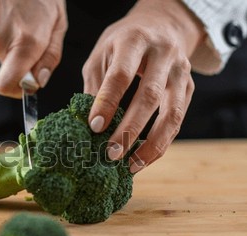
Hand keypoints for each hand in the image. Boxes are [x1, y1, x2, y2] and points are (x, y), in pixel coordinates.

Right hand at [0, 0, 67, 97]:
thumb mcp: (58, 22)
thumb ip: (50, 57)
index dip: (19, 90)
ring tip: (21, 24)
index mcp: (25, 41)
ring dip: (13, 50)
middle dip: (24, 64)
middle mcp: (0, 42)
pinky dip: (3, 40)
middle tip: (34, 37)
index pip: (8, 85)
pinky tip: (10, 20)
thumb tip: (38, 83)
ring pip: (2, 60)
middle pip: (10, 73)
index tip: (31, 81)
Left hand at [83, 0, 205, 172]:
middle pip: (149, 97)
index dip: (107, 102)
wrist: (161, 25)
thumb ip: (96, 84)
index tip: (94, 127)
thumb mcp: (102, 53)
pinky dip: (161, 144)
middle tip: (110, 154)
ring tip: (130, 166)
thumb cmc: (123, 42)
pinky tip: (142, 158)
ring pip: (172, 114)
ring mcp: (181, 72)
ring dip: (151, 145)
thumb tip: (90, 124)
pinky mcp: (189, 89)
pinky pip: (177, 121)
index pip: (121, 75)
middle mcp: (163, 55)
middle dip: (129, 129)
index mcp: (135, 40)